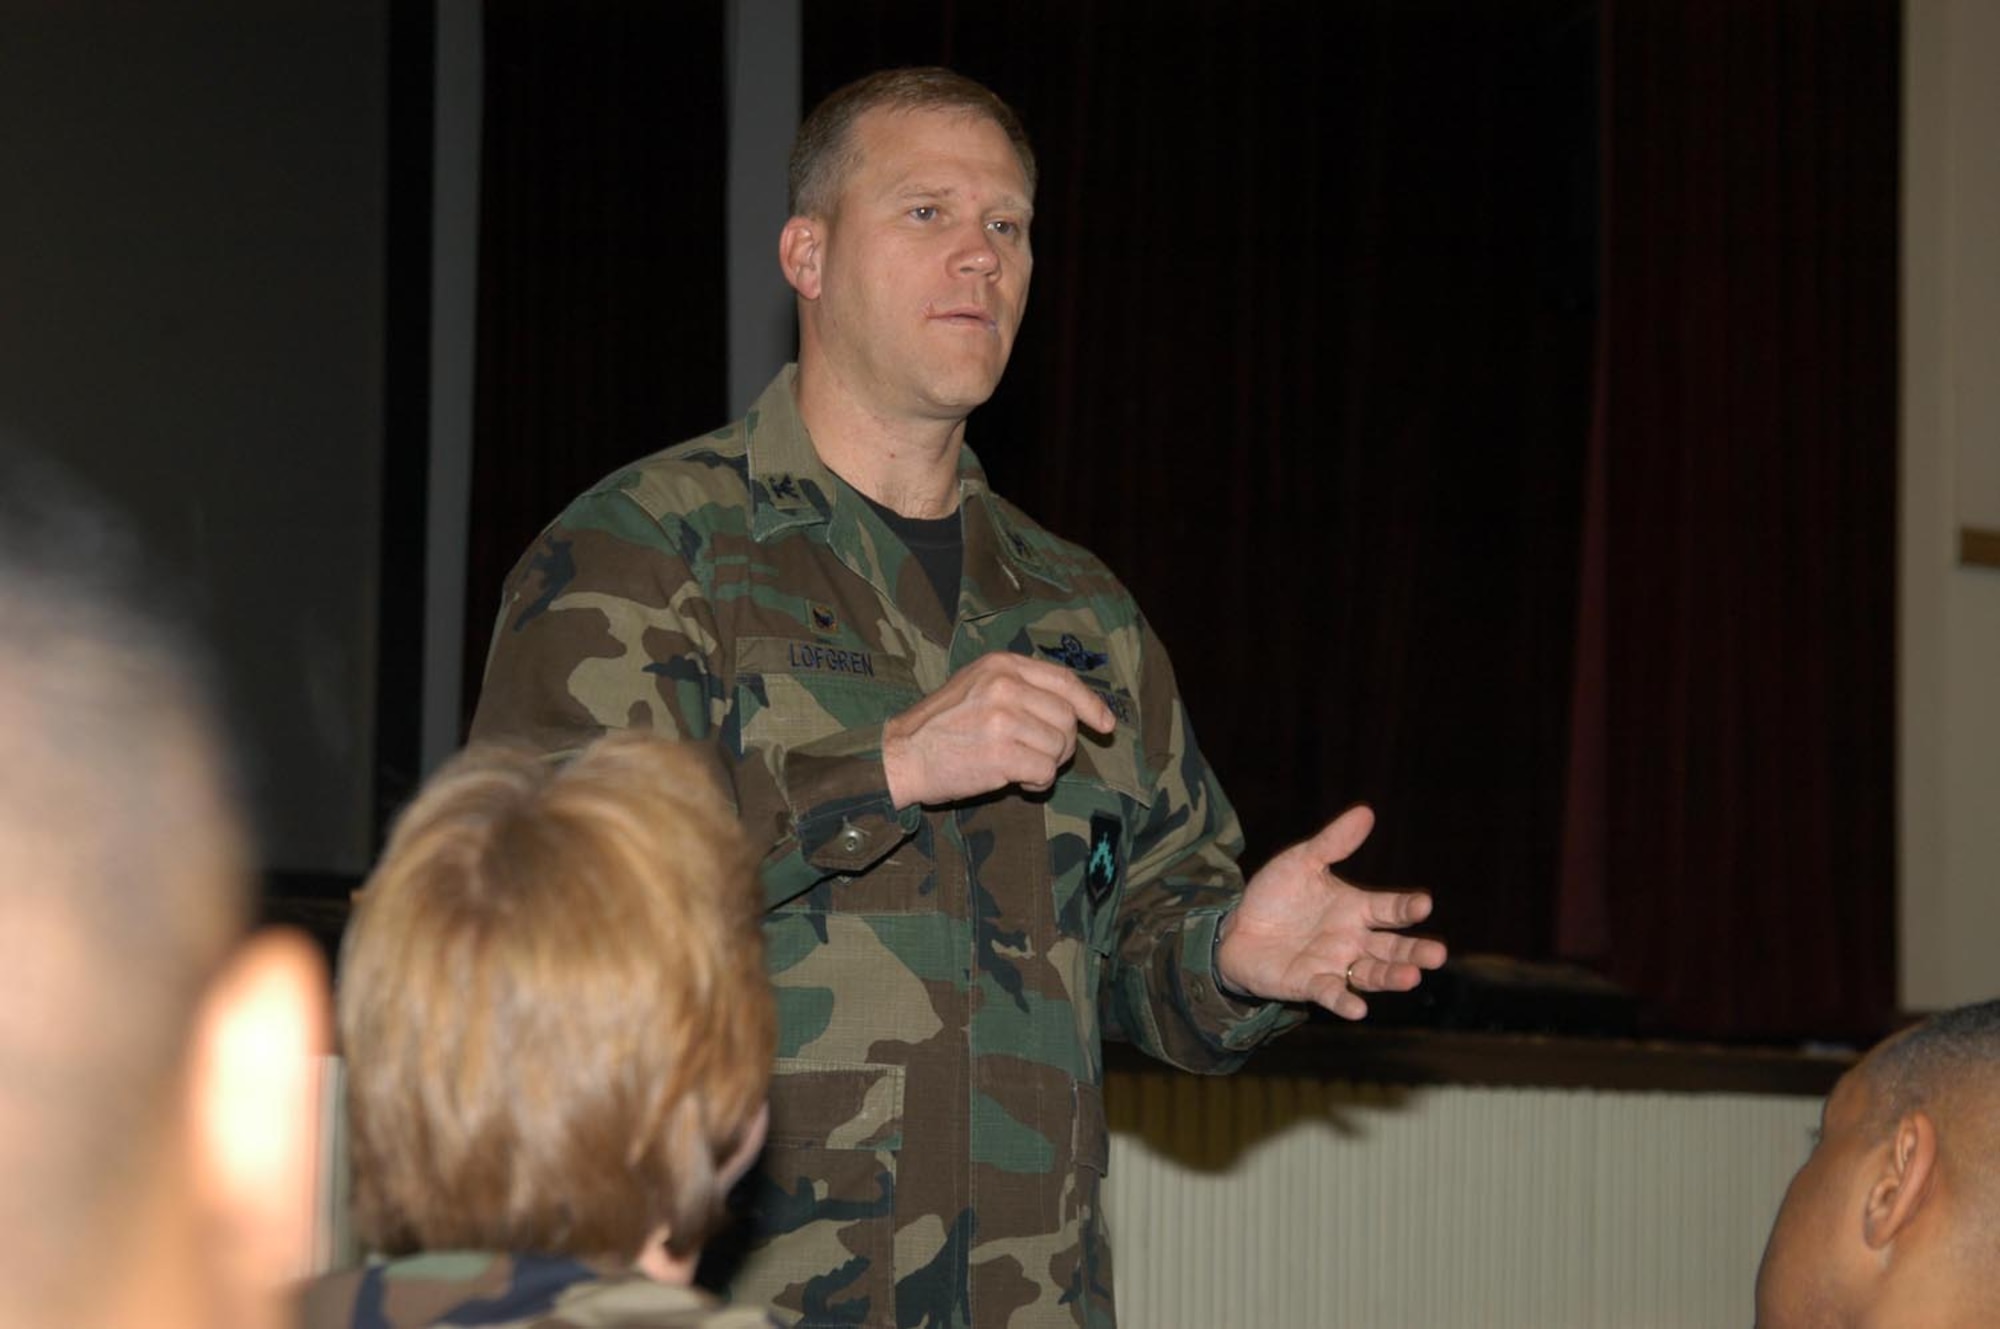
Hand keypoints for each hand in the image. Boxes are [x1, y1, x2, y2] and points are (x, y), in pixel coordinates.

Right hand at [882, 652, 1116, 806]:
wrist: (902, 755)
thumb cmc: (941, 725)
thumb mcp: (976, 684)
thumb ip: (1019, 686)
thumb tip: (1074, 706)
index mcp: (1001, 665)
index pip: (1063, 680)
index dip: (1091, 704)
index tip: (1105, 724)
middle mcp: (1005, 686)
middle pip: (1066, 717)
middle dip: (1063, 743)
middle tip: (1039, 755)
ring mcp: (1003, 719)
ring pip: (1059, 746)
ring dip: (1048, 765)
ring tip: (1021, 767)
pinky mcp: (1001, 754)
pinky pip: (1046, 771)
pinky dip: (1039, 783)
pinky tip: (1019, 782)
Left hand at [1215, 805, 1445, 1018]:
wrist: (1237, 928)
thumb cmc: (1276, 895)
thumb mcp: (1302, 861)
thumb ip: (1332, 843)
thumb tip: (1365, 812)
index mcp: (1357, 908)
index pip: (1390, 908)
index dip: (1408, 907)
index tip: (1425, 904)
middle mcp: (1353, 940)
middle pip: (1392, 947)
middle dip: (1415, 951)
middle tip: (1438, 954)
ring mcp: (1335, 964)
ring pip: (1371, 974)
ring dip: (1391, 977)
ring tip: (1411, 978)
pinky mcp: (1310, 984)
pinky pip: (1331, 993)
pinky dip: (1345, 1001)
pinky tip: (1358, 1010)